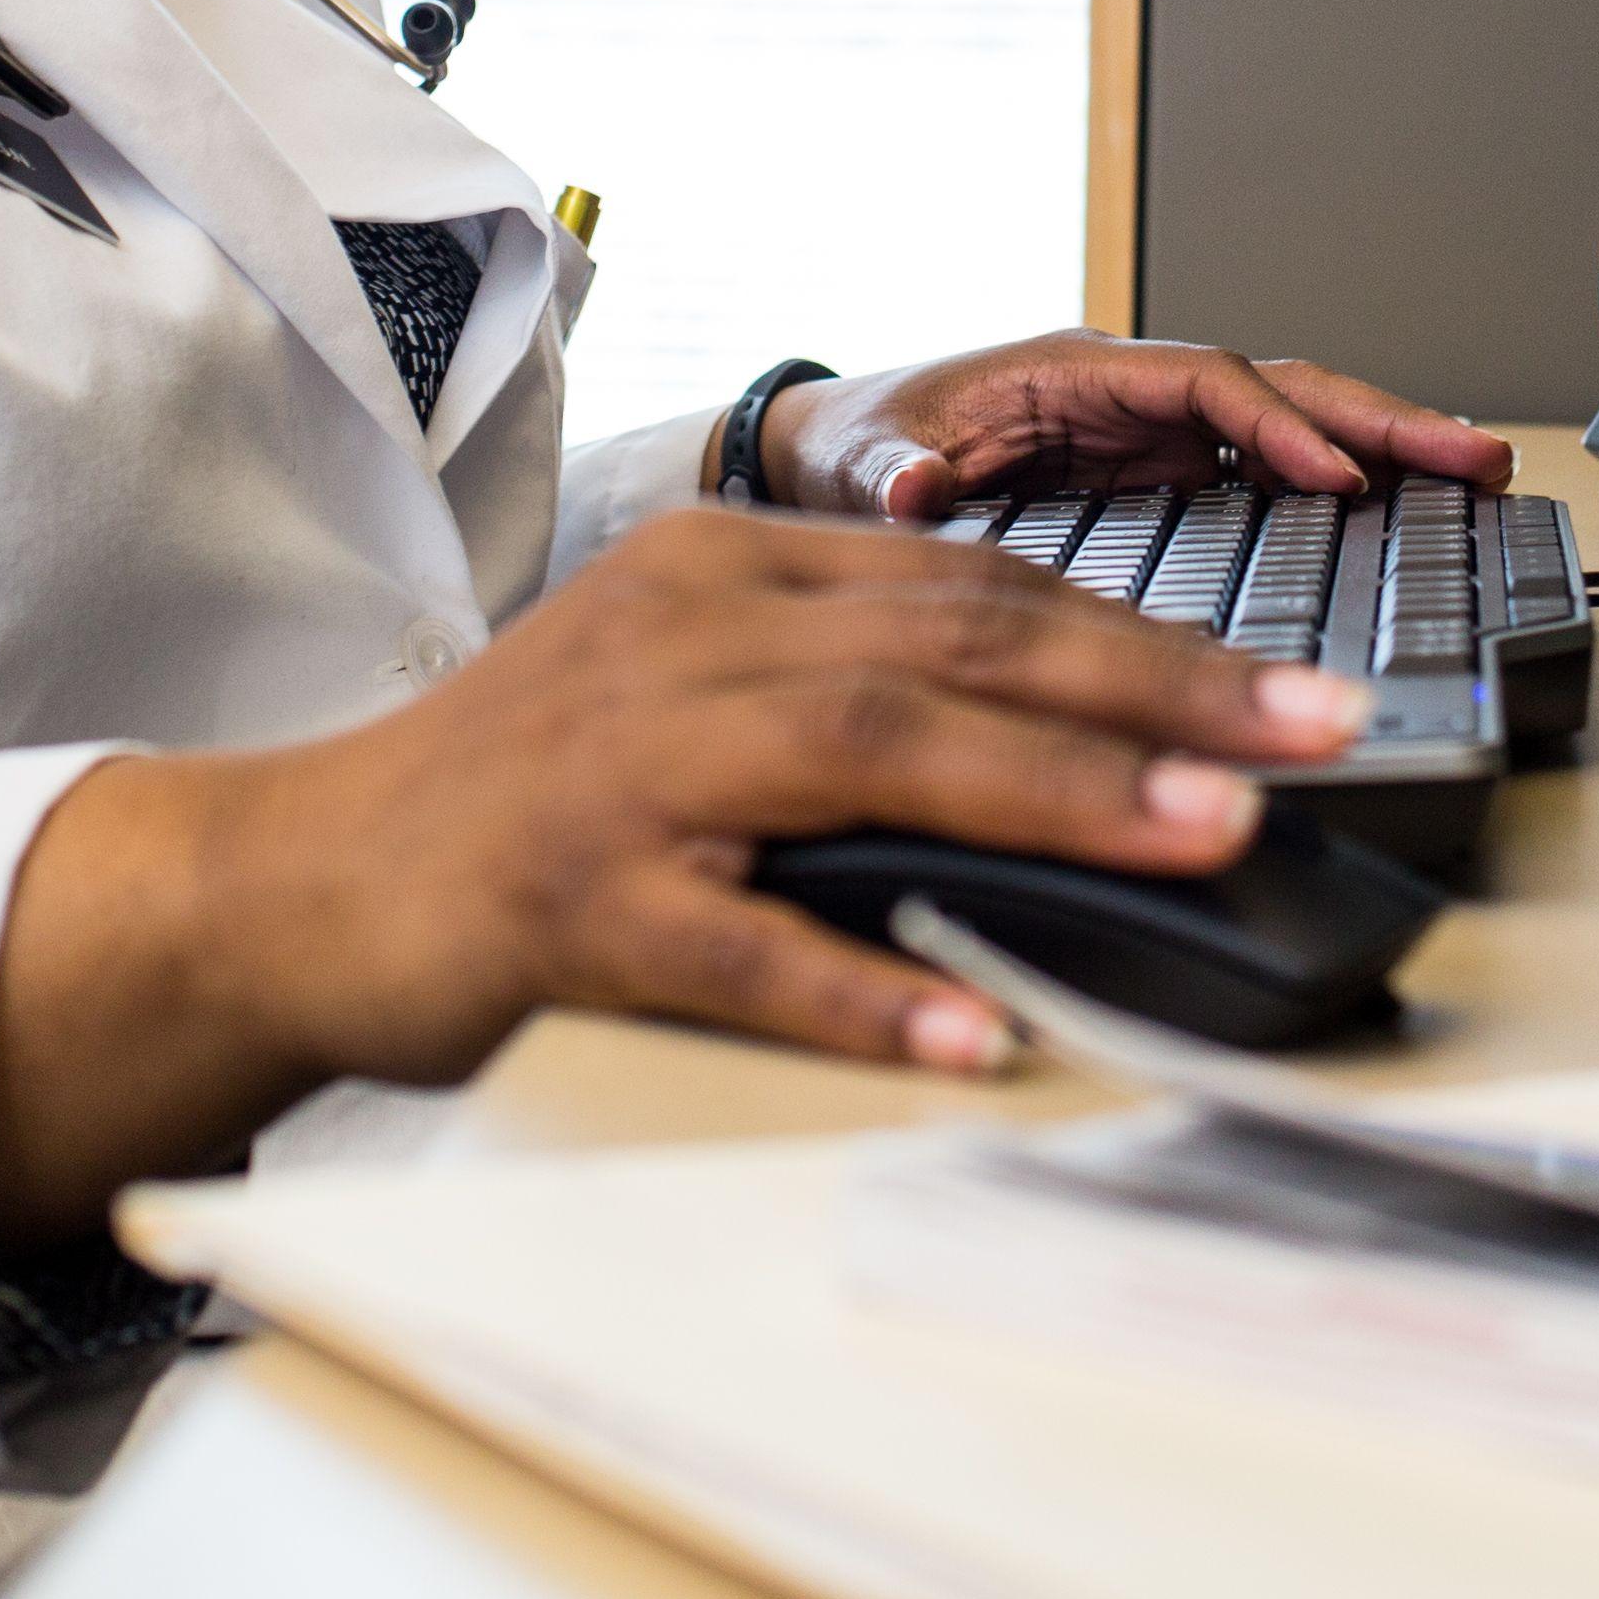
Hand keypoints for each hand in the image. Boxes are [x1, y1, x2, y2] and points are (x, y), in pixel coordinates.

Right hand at [0, 511, 1363, 1236]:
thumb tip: (1070, 730)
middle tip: (1307, 729)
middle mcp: (679, 638)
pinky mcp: (562, 901)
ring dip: (1049, 787)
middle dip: (1152, 683)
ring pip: (863, 752)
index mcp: (722, 569)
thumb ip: (842, 681)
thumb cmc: (509, 795)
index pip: (971, 580)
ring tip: (1196, 831)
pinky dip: (861, 990)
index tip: (1288, 683)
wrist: (290, 880)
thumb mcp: (683, 685)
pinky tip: (970, 1028)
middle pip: (950, 640)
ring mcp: (619, 767)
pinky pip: (734, 946)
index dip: (1144, 628)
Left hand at [758, 328, 1516, 521]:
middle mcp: (1126, 395)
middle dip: (1378, 419)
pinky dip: (1335, 487)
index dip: (1277, 427)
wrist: (830, 461)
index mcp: (1070, 372)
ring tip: (1475, 476)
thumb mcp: (860, 461)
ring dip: (1379, 449)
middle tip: (1475, 456)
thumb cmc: (850, 447)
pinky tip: (1399, 516)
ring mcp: (1150, 435)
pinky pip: (1264, 476)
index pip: (1204, 382)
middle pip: (1277, 389)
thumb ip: (893, 477)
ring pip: (1288, 426)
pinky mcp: (1157, 480)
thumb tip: (911, 492)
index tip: (1341, 479)